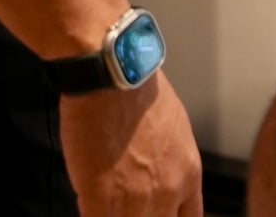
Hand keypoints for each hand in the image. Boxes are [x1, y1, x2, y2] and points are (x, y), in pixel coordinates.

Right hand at [59, 72, 202, 215]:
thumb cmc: (138, 87)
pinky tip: (88, 202)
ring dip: (117, 215)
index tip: (157, 213)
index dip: (170, 216)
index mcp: (187, 173)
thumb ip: (168, 159)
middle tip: (127, 205)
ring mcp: (136, 203)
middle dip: (143, 216)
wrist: (113, 73)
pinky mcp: (102, 202)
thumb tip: (153, 171)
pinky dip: (92, 214)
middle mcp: (168, 193)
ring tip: (107, 202)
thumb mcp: (171, 125)